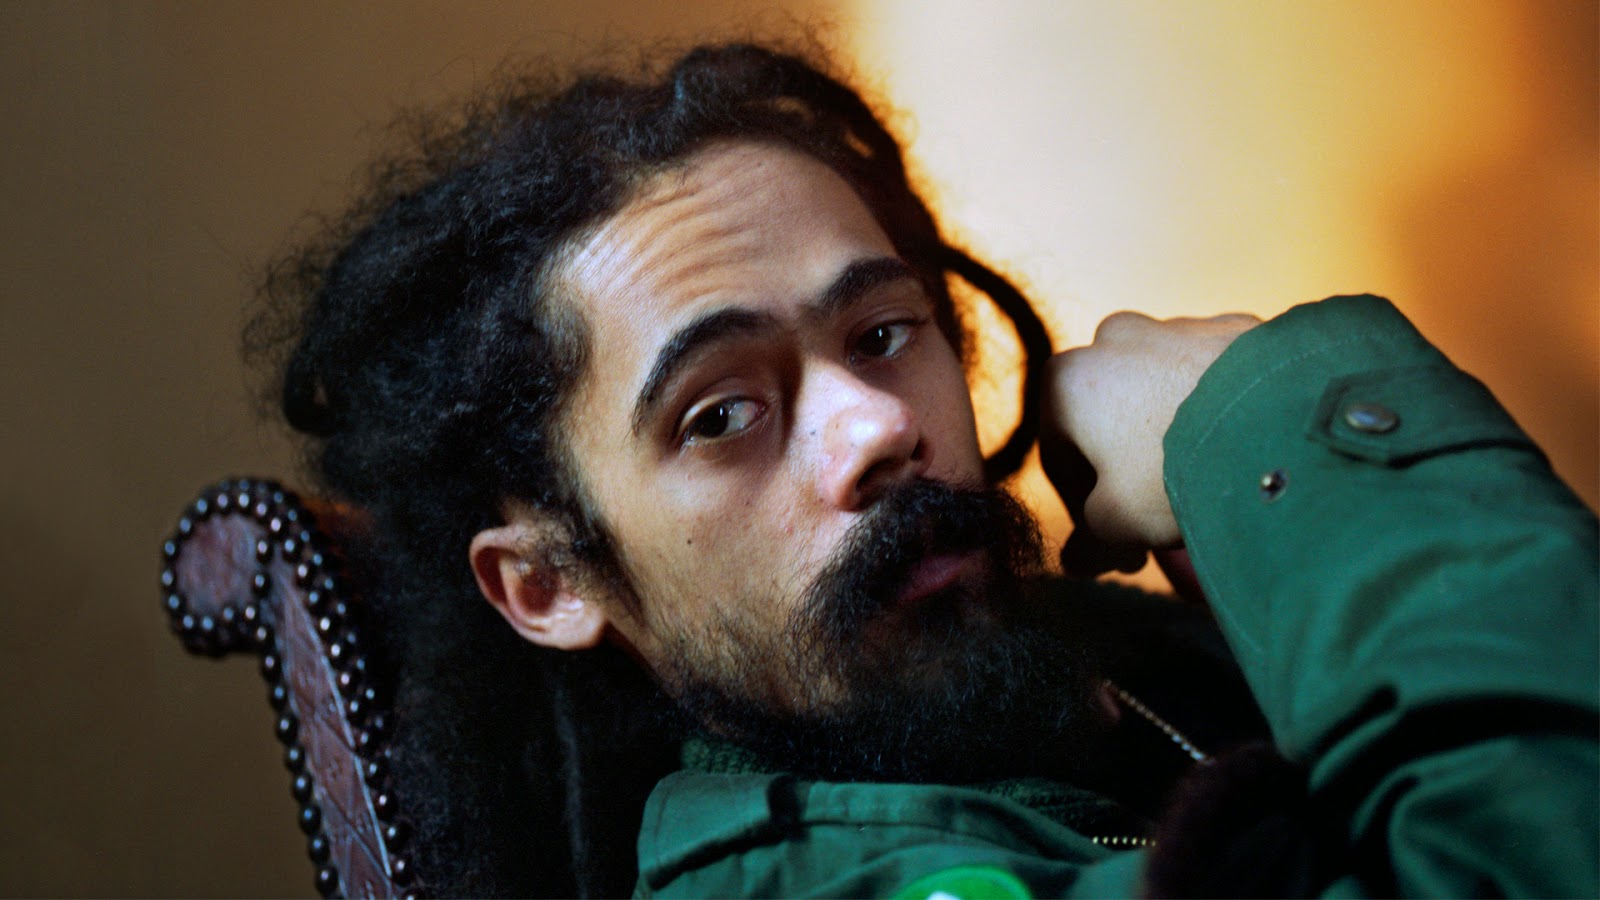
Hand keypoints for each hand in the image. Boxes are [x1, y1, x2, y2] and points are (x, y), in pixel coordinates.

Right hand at [1040, 311, 1258, 576]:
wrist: (1277, 424)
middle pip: (1108, 418)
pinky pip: (1211, 375)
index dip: (1083, 511)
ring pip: (1159, 392)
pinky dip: (1213, 408)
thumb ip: (1088, 543)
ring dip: (1168, 433)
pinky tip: (1238, 448)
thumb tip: (1075, 562)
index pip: (1059, 458)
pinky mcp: (1234, 326)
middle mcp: (1113, 340)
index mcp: (1067, 381)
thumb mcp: (1119, 524)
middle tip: (1157, 515)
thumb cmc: (1175, 472)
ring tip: (1204, 482)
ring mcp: (1176, 327)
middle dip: (1126, 466)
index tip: (1115, 546)